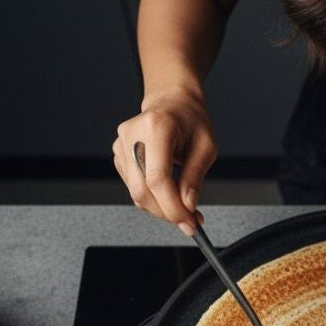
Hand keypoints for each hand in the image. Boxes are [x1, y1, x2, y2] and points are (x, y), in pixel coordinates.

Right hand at [113, 87, 216, 233]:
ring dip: (161, 207)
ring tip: (184, 206)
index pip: (157, 178)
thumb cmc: (191, 119)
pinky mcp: (119, 154)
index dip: (172, 207)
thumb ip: (194, 177)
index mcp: (156, 126)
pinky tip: (169, 193)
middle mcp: (132, 134)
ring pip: (136, 193)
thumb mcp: (206, 146)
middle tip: (189, 221)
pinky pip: (134, 187)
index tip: (189, 222)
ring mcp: (121, 144)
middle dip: (167, 212)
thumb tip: (187, 205)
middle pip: (142, 190)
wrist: (173, 102)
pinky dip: (153, 197)